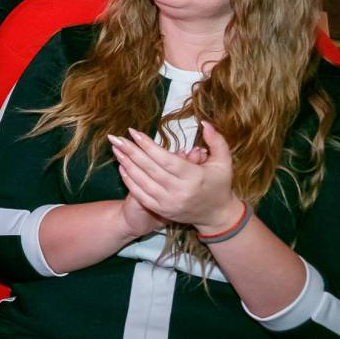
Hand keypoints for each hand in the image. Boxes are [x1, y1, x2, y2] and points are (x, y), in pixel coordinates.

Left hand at [108, 122, 238, 233]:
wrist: (217, 215)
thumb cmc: (219, 184)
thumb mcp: (224, 162)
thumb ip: (216, 141)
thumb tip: (205, 123)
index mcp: (194, 177)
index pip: (166, 159)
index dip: (148, 145)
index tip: (133, 132)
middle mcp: (180, 191)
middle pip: (150, 169)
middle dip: (131, 151)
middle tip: (115, 137)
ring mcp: (169, 203)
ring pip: (142, 181)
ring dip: (126, 164)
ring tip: (115, 148)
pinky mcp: (162, 210)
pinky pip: (140, 194)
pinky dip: (129, 180)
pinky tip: (122, 167)